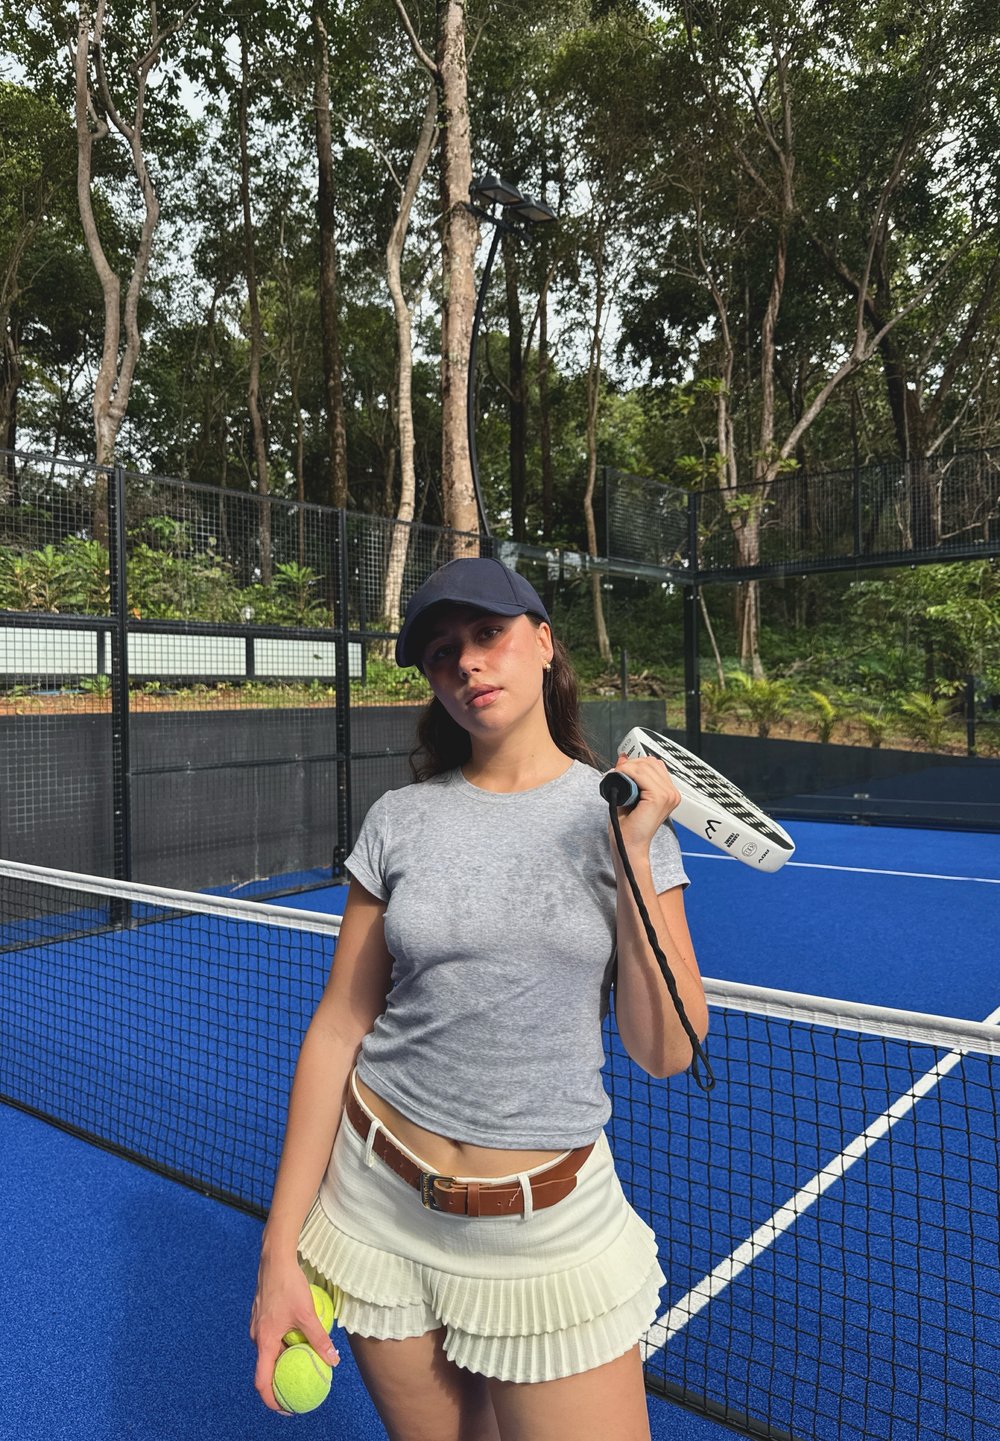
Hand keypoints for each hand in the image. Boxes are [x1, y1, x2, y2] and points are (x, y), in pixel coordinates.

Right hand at [250, 1257, 339, 1413]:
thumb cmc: (289, 1286)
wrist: (275, 1260)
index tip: (286, 1408)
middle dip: (280, 1380)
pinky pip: (271, 1338)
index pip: (262, 1381)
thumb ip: (319, 1339)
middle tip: (298, 1389)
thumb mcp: (307, 1315)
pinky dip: (283, 1345)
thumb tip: (333, 1360)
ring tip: (303, 1364)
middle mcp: (256, 1336)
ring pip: (269, 1351)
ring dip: (283, 1360)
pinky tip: (299, 1340)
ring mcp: (258, 1326)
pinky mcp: (262, 1316)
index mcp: (263, 1341)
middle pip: (266, 1367)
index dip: (272, 1400)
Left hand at [607, 753, 680, 852]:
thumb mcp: (629, 794)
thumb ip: (629, 775)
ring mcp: (668, 795)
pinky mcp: (659, 798)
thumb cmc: (628, 827)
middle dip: (631, 765)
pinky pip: (641, 774)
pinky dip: (627, 773)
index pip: (655, 764)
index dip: (637, 764)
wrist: (628, 846)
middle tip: (617, 774)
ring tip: (617, 778)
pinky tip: (620, 780)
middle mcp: (672, 793)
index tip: (622, 770)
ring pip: (645, 766)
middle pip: (651, 762)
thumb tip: (624, 756)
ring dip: (627, 769)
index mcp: (669, 793)